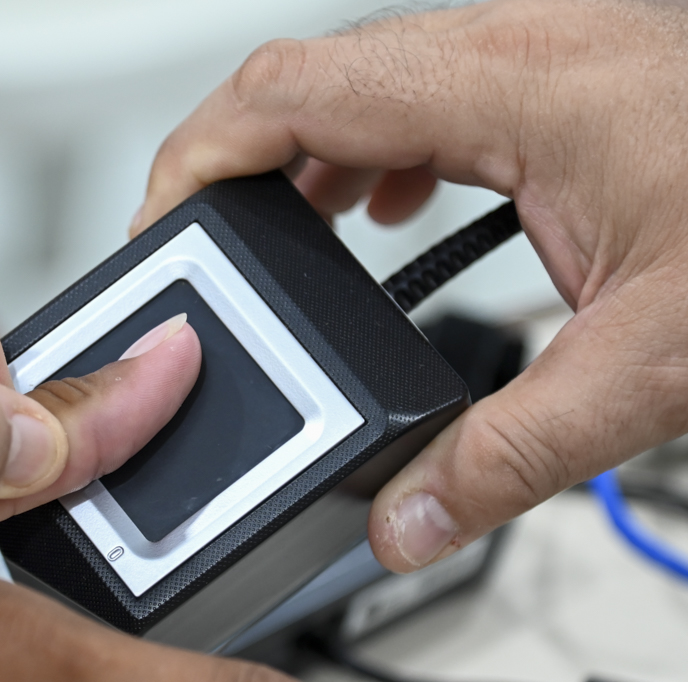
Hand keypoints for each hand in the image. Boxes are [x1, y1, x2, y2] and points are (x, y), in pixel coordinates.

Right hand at [130, 0, 687, 572]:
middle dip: (229, 166)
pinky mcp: (553, 74)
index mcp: (509, 88)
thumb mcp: (656, 356)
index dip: (197, 159)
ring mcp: (531, 50)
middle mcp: (509, 46)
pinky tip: (385, 215)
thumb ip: (515, 454)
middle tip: (203, 254)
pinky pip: (418, 95)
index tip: (160, 230)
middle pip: (303, 80)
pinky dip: (371, 157)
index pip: (288, 94)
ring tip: (278, 248)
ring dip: (299, 162)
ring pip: (357, 84)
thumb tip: (408, 518)